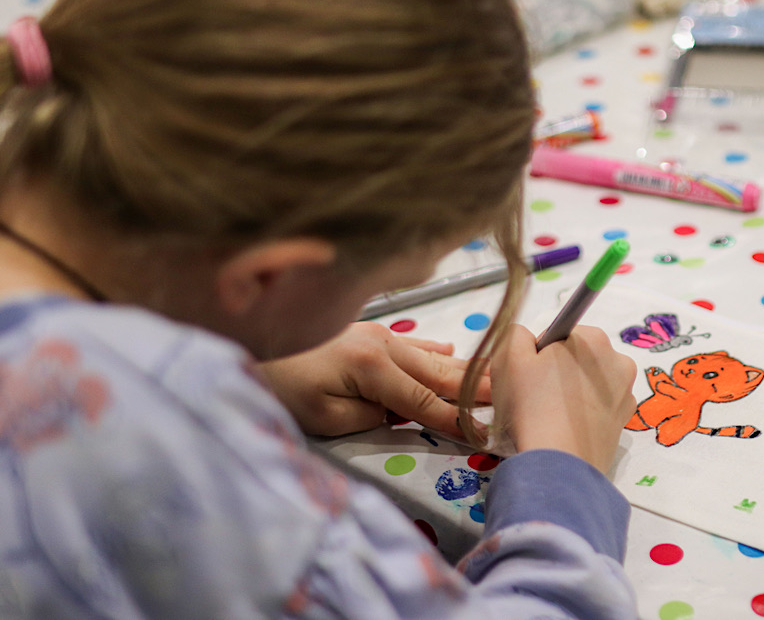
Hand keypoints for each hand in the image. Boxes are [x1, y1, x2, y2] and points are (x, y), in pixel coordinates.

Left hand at [257, 321, 490, 437]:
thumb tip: (397, 413)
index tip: (487, 434)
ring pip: (429, 357)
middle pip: (438, 374)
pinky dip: (434, 350)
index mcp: (373, 369)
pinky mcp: (365, 332)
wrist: (244, 339)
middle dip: (476, 387)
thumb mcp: (324, 416)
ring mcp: (375, 335)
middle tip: (514, 394)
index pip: (426, 403)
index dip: (457, 420)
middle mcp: (382, 346)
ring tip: (497, 375)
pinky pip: (411, 343)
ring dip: (464, 369)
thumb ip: (370, 417)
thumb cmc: (279, 385)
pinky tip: (451, 353)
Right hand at [491, 324, 637, 471]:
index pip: (557, 336)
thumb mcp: (507, 357)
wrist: (558, 464)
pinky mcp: (625, 420)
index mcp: (592, 338)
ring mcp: (626, 392)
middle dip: (557, 372)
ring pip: (589, 383)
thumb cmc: (531, 405)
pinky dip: (585, 413)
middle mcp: (618, 360)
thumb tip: (527, 339)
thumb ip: (516, 334)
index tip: (529, 376)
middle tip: (536, 397)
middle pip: (576, 358)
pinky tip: (567, 428)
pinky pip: (600, 407)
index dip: (537, 355)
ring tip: (551, 416)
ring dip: (572, 393)